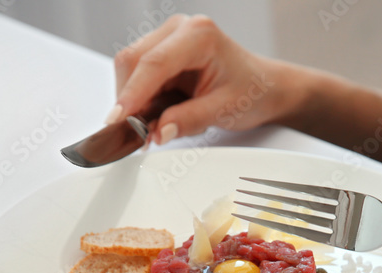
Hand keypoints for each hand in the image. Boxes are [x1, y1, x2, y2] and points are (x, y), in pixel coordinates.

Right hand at [111, 14, 288, 144]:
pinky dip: (142, 100)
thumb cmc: (252, 91)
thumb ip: (188, 120)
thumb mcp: (225, 110)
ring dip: (135, 102)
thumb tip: (157, 131)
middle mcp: (180, 30)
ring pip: (130, 69)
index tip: (118, 120)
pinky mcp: (162, 52)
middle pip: (133, 61)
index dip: (132, 94)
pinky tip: (160, 114)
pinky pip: (138, 76)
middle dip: (130, 100)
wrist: (264, 87)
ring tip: (157, 125)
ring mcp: (168, 39)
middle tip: (137, 134)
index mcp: (199, 35)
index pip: (154, 64)